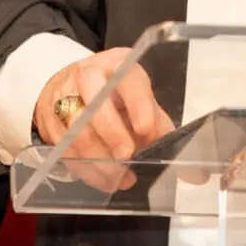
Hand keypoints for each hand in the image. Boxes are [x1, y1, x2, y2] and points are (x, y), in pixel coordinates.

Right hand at [33, 47, 175, 191]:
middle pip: (95, 99)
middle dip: (112, 132)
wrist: (72, 88)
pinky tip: (101, 178)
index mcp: (119, 66)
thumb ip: (163, 133)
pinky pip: (64, 146)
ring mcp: (64, 95)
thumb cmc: (116, 99)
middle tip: (127, 156)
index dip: (138, 105)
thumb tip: (196, 175)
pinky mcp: (50, 118)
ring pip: (76, 127)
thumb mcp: (142, 105)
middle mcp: (89, 75)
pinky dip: (84, 167)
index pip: (128, 78)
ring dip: (98, 158)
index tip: (146, 130)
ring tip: (119, 178)